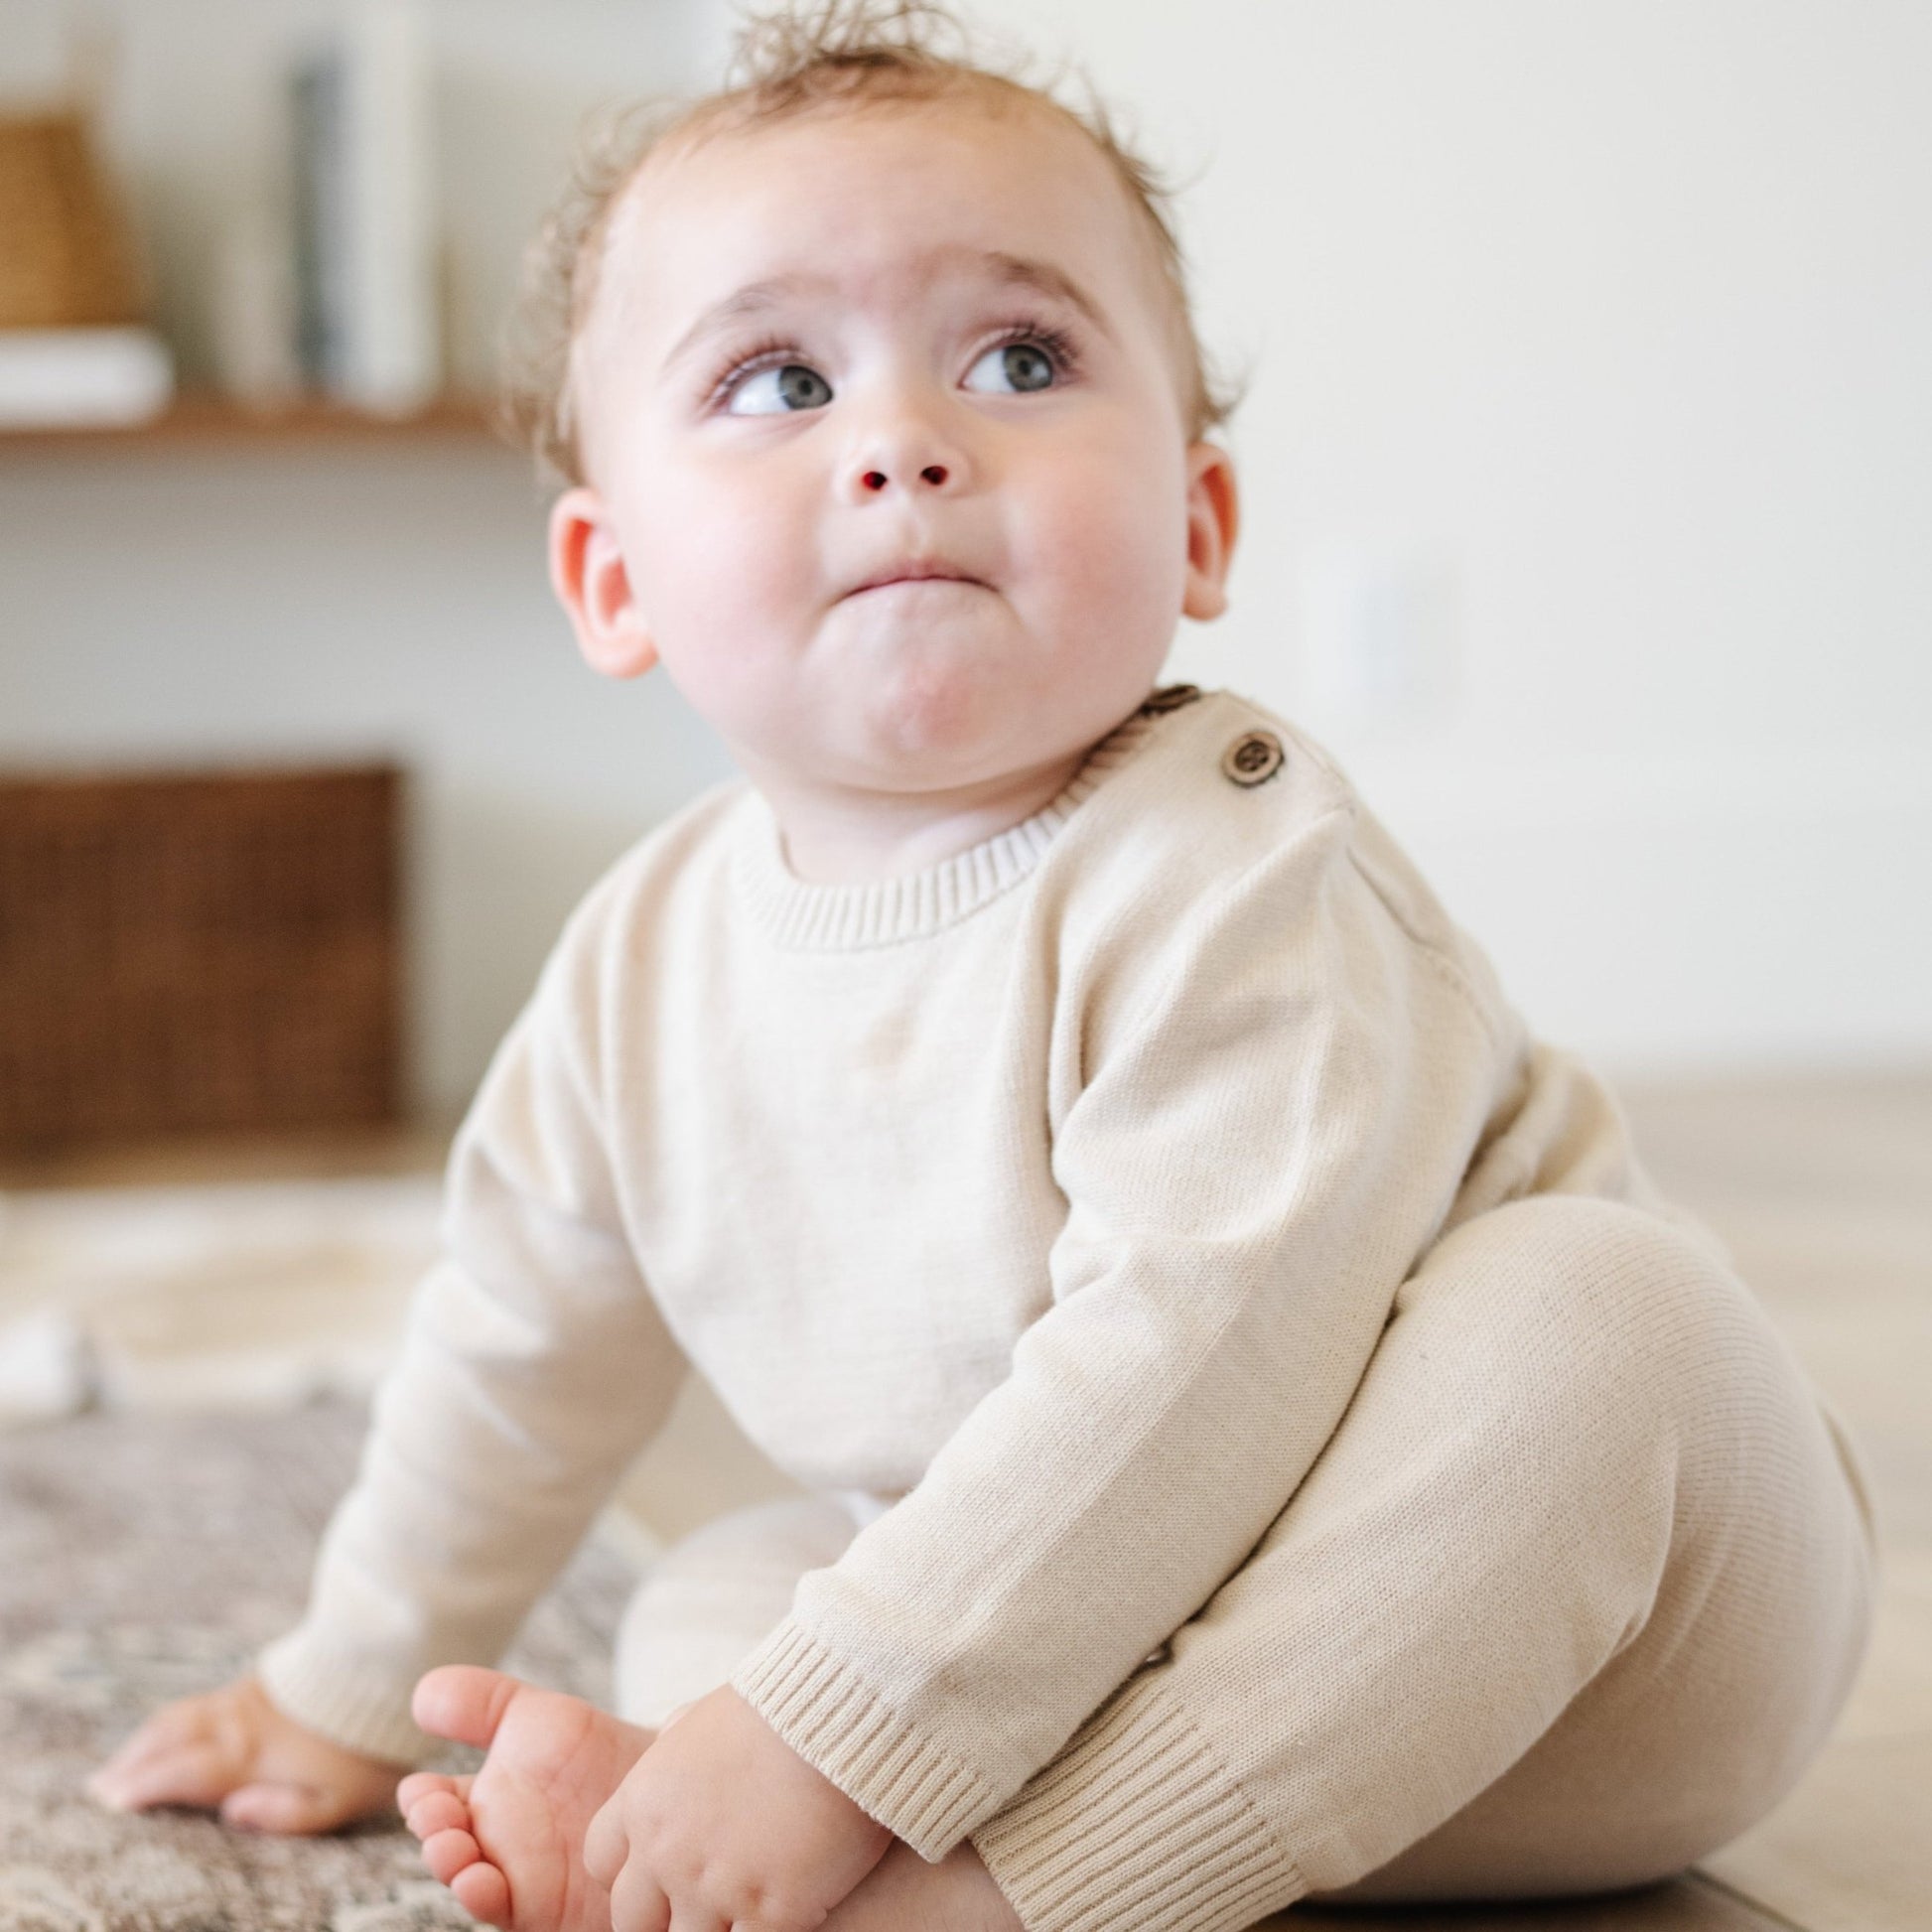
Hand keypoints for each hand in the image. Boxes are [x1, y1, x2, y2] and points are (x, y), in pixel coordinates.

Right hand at [86, 1673, 404, 1833]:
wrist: (388, 1670)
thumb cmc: (365, 1747)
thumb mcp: (337, 1799)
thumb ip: (283, 1814)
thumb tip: (231, 1814)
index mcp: (246, 1754)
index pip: (177, 1773)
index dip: (140, 1788)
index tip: (109, 1806)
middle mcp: (236, 1722)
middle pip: (166, 1740)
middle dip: (130, 1764)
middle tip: (98, 1792)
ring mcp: (245, 1698)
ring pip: (179, 1716)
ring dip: (144, 1741)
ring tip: (122, 1765)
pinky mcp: (259, 1683)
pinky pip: (199, 1703)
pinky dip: (170, 1721)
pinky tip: (170, 1734)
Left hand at [583, 1683, 893, 1931]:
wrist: (834, 1718)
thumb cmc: (777, 1706)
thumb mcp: (704, 1716)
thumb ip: (676, 1743)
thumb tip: (671, 1741)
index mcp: (644, 1801)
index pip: (601, 1862)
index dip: (631, 1872)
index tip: (660, 1870)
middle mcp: (666, 1853)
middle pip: (631, 1922)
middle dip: (661, 1919)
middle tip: (701, 1903)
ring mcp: (714, 1889)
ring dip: (712, 1929)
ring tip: (741, 1908)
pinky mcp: (769, 1913)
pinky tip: (784, 1911)